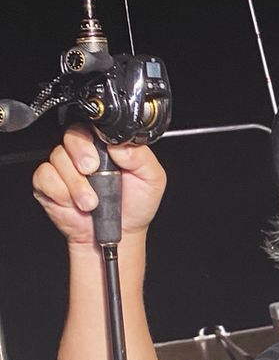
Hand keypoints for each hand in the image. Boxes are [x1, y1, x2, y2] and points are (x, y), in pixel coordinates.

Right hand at [32, 125, 166, 246]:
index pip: (95, 126)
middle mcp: (86, 153)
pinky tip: (73, 201)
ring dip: (76, 183)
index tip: (105, 151)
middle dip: (82, 153)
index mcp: (109, 146)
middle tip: (92, 170)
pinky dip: (60, 191)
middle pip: (72, 135)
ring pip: (59, 158)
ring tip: (92, 200)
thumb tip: (120, 145)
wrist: (120, 234)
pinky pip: (45, 176)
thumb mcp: (152, 178)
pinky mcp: (49, 184)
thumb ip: (140, 157)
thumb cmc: (135, 205)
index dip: (96, 134)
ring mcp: (66, 167)